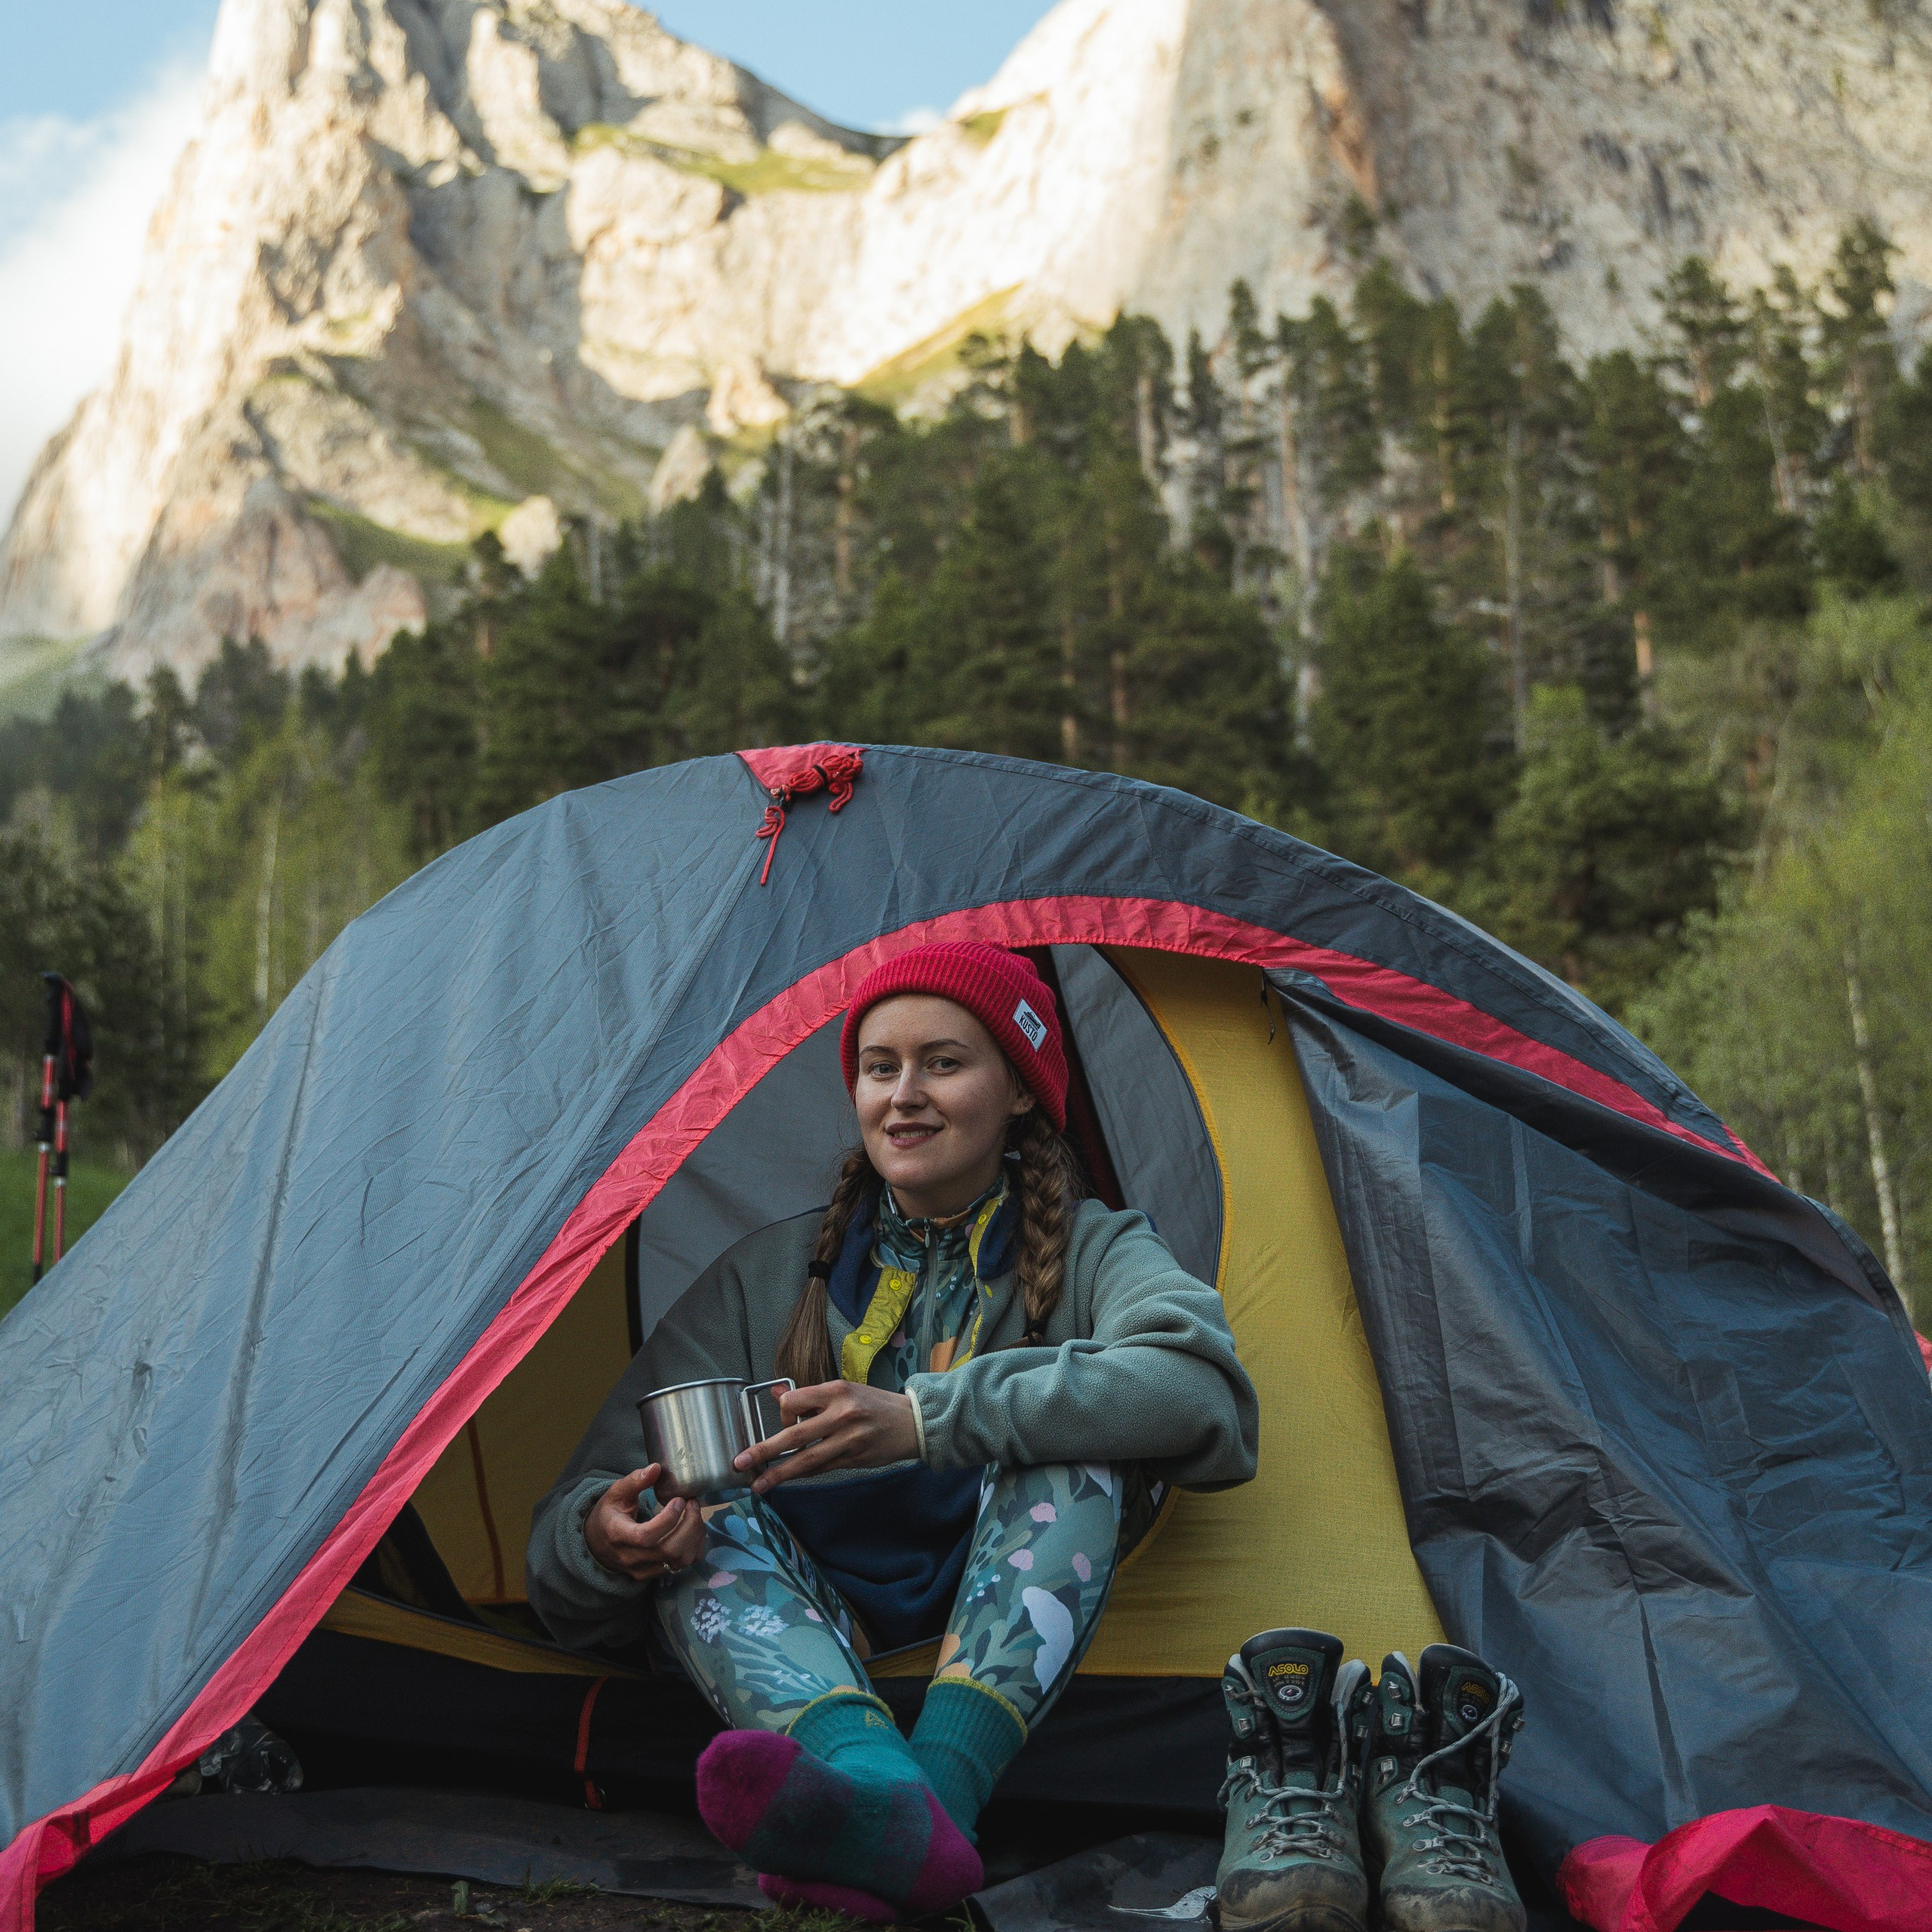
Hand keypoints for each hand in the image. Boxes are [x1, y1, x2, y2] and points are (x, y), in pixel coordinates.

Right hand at [583, 1466, 706, 1581]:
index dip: (668, 1520)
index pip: (646, 1536)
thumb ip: (635, 1480)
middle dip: (689, 1526)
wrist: (597, 1543)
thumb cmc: (609, 1514)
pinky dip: (694, 1548)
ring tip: (694, 1514)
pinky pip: (682, 1566)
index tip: (679, 1500)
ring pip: (679, 1561)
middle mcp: (631, 1557)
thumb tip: (656, 1468)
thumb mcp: (616, 1493)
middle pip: (668, 1551)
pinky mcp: (654, 1574)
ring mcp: (643, 1569)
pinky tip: (692, 1530)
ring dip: (694, 1536)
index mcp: (618, 1535)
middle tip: (692, 1503)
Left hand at [734, 1380, 919, 1493]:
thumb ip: (809, 1395)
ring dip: (779, 1474)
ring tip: (758, 1485)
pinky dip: (802, 1474)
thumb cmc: (874, 1403)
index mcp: (836, 1390)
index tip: (784, 1419)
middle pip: (795, 1434)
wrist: (912, 1422)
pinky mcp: (853, 1460)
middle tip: (741, 1462)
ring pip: (806, 1459)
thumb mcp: (843, 1390)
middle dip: (764, 1450)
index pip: (794, 1401)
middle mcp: (842, 1414)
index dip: (782, 1413)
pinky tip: (787, 1480)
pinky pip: (821, 1469)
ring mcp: (849, 1440)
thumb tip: (774, 1393)